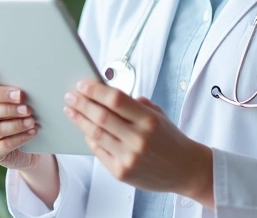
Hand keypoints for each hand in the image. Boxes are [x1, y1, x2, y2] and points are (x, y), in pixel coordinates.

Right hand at [0, 67, 39, 169]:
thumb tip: (32, 79)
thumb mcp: (24, 100)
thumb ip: (21, 89)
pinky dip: (20, 137)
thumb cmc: (27, 115)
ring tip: (32, 119)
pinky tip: (32, 132)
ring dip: (16, 122)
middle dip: (4, 98)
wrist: (32, 147)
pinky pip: (4, 144)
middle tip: (22, 97)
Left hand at [63, 80, 214, 206]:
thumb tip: (106, 93)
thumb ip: (134, 105)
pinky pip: (99, 152)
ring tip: (71, 111)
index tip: (82, 84)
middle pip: (101, 117)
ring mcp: (129, 157)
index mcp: (149, 120)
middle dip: (82, 104)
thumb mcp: (158, 115)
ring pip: (96, 134)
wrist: (186, 170)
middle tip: (70, 96)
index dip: (95, 90)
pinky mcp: (122, 172)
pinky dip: (90, 139)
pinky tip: (84, 130)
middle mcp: (138, 139)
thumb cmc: (171, 140)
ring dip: (80, 120)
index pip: (116, 99)